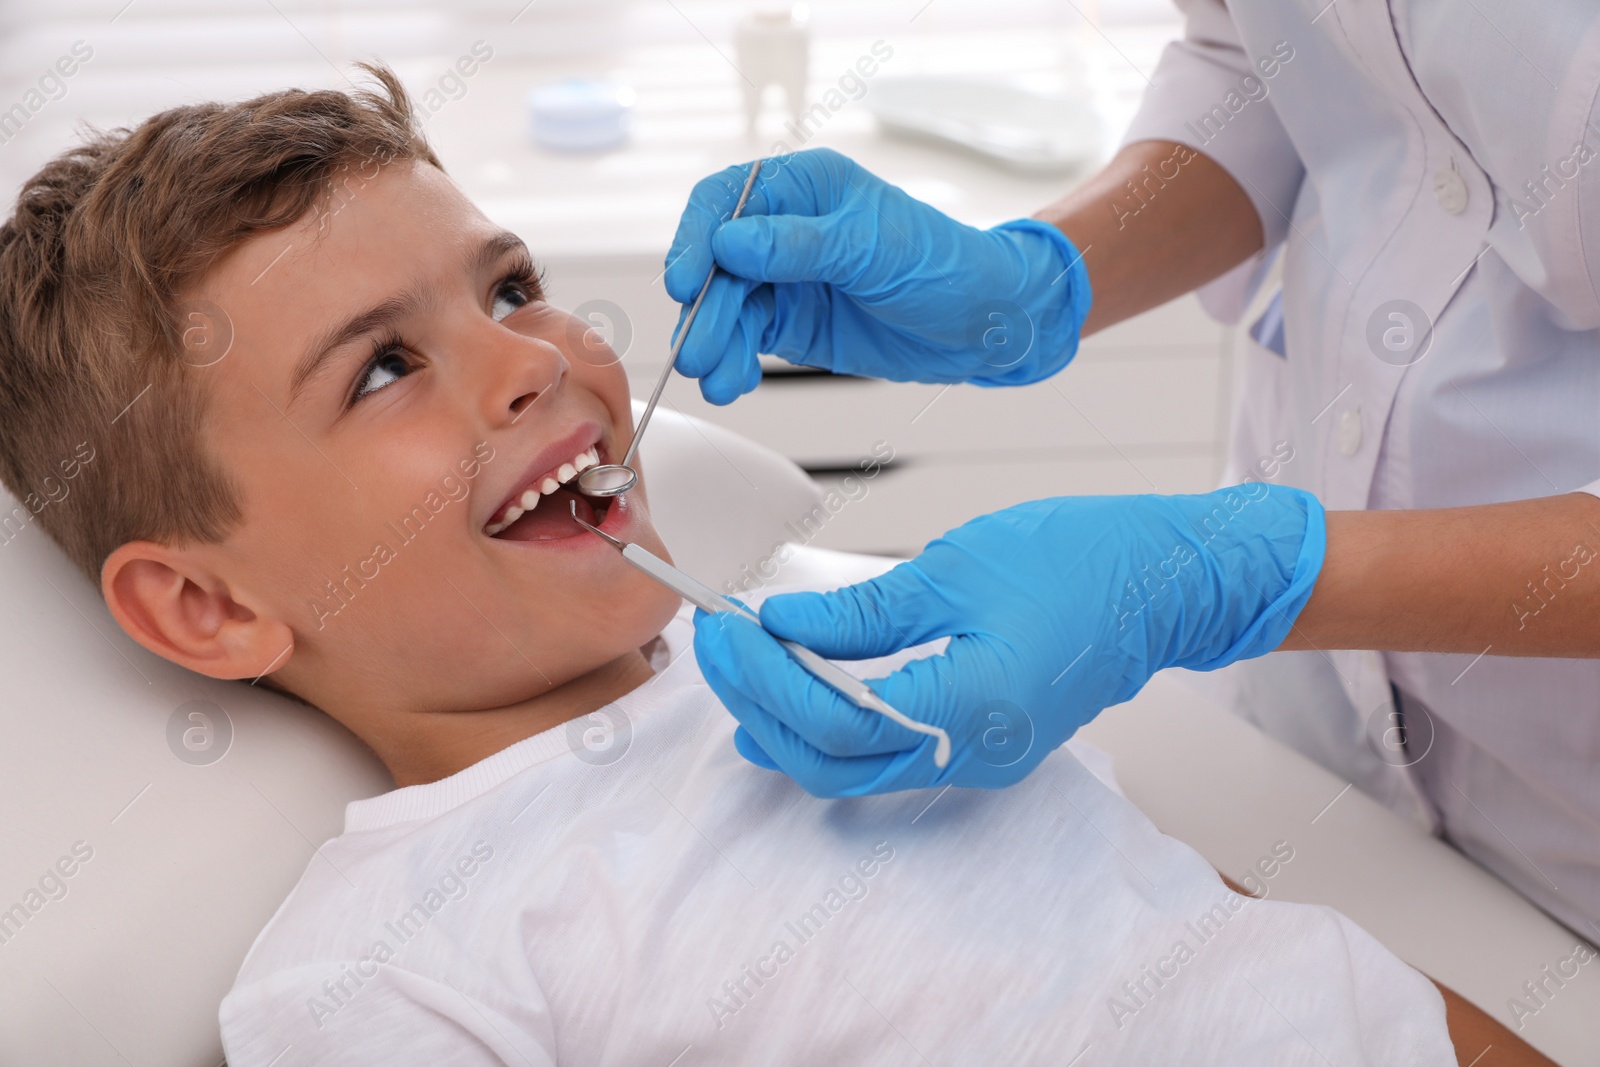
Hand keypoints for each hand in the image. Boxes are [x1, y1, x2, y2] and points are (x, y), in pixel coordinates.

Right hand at [664, 148, 1091, 403]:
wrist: (982, 323)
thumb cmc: (942, 264)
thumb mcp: (873, 249)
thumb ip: (799, 245)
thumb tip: (729, 243)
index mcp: (804, 188)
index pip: (725, 200)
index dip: (695, 238)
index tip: (685, 282)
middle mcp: (784, 229)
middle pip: (717, 263)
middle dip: (705, 309)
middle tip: (696, 351)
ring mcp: (783, 278)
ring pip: (726, 308)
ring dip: (715, 343)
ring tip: (717, 380)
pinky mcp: (789, 322)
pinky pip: (745, 340)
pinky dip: (733, 362)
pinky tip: (732, 382)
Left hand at [693, 484, 1325, 795]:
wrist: (1164, 583)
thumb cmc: (1081, 561)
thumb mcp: (955, 568)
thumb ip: (862, 611)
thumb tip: (782, 625)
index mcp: (972, 706)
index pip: (835, 716)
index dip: (767, 674)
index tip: (728, 626)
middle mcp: (974, 752)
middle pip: (832, 760)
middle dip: (760, 702)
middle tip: (715, 645)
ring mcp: (978, 758)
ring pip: (853, 769)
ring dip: (787, 721)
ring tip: (739, 666)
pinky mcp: (977, 744)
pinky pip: (884, 754)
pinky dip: (828, 727)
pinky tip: (791, 693)